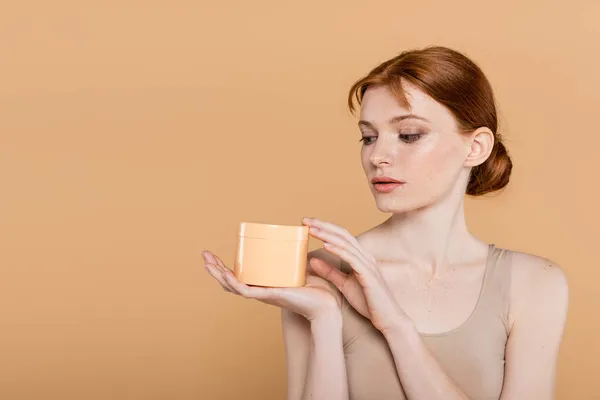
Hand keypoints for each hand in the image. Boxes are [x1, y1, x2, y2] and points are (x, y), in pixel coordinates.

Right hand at [202, 250, 339, 320]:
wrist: (325, 306)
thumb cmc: (316, 292)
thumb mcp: (300, 270)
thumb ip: (296, 258)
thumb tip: (296, 239)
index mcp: (263, 286)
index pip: (238, 278)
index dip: (224, 268)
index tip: (214, 256)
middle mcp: (259, 292)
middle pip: (230, 281)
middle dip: (214, 268)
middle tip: (204, 254)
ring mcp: (262, 295)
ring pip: (232, 286)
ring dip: (217, 273)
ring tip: (207, 262)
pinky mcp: (268, 296)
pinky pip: (245, 290)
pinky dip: (233, 282)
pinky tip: (224, 274)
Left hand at [302, 217, 409, 332]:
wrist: (388, 319)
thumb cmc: (369, 302)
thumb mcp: (344, 285)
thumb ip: (330, 272)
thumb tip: (312, 260)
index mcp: (361, 257)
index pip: (341, 236)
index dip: (325, 228)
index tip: (307, 223)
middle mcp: (365, 256)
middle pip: (342, 234)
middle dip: (323, 225)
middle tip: (305, 220)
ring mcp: (368, 264)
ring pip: (346, 243)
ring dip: (327, 234)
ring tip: (311, 229)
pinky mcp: (368, 274)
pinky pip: (352, 258)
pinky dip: (338, 249)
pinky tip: (325, 245)